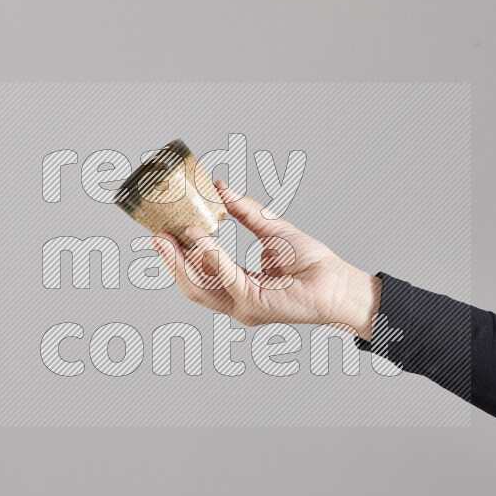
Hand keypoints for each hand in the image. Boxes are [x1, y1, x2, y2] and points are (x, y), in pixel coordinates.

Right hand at [151, 181, 381, 340]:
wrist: (339, 282)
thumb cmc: (312, 264)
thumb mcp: (272, 229)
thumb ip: (246, 212)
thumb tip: (222, 189)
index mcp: (237, 287)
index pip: (198, 275)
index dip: (178, 256)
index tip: (163, 232)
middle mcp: (235, 301)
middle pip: (191, 285)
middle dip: (171, 261)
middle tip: (156, 235)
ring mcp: (242, 306)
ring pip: (200, 286)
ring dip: (182, 260)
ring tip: (170, 236)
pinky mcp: (254, 304)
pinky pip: (225, 278)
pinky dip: (210, 257)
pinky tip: (199, 238)